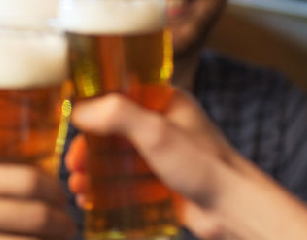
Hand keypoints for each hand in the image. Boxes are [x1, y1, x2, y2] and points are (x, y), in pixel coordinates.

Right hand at [65, 89, 239, 238]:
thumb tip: (79, 110)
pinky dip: (107, 190)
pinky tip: (91, 200)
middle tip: (73, 165)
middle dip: (88, 150)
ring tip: (78, 187)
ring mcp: (163, 155)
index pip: (118, 96)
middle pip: (113, 132)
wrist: (234, 210)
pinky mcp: (162, 182)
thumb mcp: (156, 132)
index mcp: (165, 102)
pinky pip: (127, 183)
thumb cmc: (205, 166)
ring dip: (94, 173)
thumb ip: (117, 115)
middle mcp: (163, 125)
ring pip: (117, 160)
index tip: (71, 125)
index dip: (91, 111)